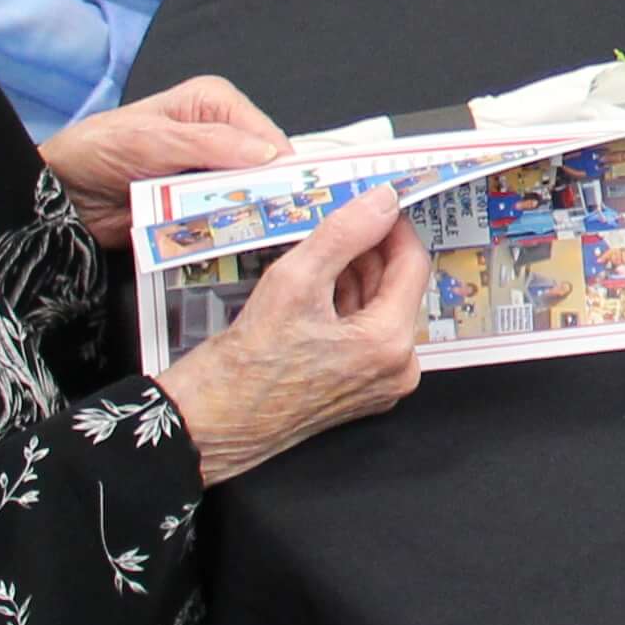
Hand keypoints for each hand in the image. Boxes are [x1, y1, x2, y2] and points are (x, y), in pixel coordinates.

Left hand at [35, 75, 292, 251]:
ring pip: (249, 198)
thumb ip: (210, 144)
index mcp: (215, 104)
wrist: (61, 195)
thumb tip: (268, 155)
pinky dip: (228, 233)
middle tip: (277, 223)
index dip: (282, 167)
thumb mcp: (152, 139)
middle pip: (263, 169)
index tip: (293, 198)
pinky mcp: (198, 206)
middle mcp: (220, 135)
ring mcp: (209, 174)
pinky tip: (233, 243)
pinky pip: (225, 221)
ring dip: (248, 218)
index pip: (267, 136)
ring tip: (256, 237)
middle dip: (268, 194)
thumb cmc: (98, 150)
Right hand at [155, 188, 426, 484]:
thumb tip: (381, 202)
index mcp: (389, 344)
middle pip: (396, 289)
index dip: (393, 229)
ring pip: (379, 310)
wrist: (212, 422)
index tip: (377, 206)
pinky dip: (346, 307)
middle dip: (370, 252)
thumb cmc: (246, 362)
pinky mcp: (357, 392)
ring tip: (321, 253)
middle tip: (342, 222)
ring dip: (356, 277)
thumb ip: (345, 233)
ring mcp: (378, 385)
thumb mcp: (295, 279)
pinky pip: (364, 336)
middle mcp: (395, 370)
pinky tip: (317, 288)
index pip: (412, 266)